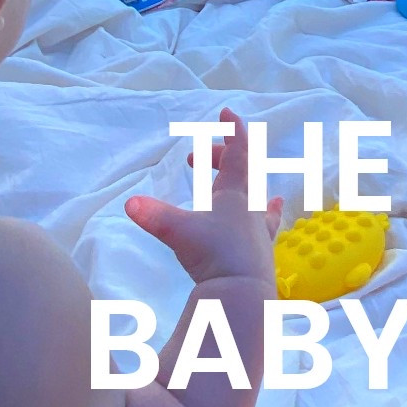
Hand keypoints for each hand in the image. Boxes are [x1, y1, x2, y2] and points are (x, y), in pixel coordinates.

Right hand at [125, 111, 279, 285]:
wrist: (244, 294)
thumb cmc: (215, 253)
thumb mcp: (179, 232)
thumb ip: (154, 216)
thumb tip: (130, 204)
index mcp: (234, 193)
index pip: (238, 151)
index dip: (232, 130)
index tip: (227, 112)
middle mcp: (250, 206)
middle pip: (241, 171)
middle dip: (220, 158)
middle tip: (196, 161)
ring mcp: (258, 228)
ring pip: (255, 194)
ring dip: (242, 182)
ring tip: (238, 176)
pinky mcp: (261, 250)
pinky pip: (267, 220)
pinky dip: (268, 209)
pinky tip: (276, 206)